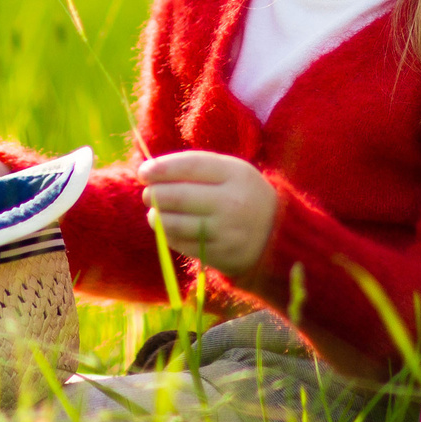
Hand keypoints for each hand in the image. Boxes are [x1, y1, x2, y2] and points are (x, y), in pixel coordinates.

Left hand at [140, 151, 277, 277]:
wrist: (276, 233)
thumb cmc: (241, 195)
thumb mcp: (230, 172)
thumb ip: (195, 168)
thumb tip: (151, 172)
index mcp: (236, 174)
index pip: (190, 166)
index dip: (161, 169)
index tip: (144, 172)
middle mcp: (233, 202)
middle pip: (178, 196)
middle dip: (154, 194)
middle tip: (147, 193)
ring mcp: (227, 231)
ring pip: (176, 224)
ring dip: (156, 217)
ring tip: (154, 212)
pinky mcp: (221, 255)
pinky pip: (182, 244)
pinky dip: (168, 235)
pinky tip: (168, 228)